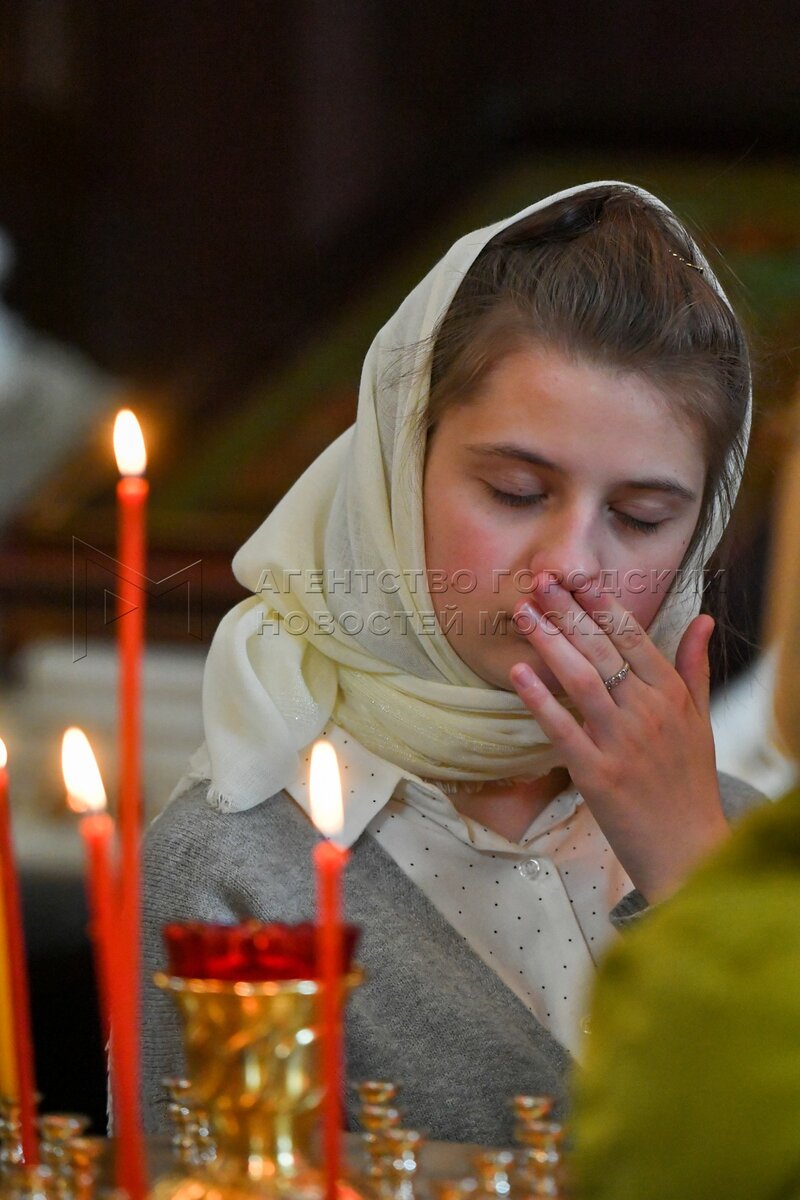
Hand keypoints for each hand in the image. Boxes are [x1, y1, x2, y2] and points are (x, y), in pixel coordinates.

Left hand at [509, 579, 728, 902]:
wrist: (688, 848)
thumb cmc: (690, 783)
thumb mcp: (700, 719)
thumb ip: (695, 666)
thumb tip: (701, 618)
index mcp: (672, 695)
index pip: (632, 636)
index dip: (600, 603)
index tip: (574, 578)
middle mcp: (648, 712)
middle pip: (602, 649)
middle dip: (568, 611)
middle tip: (539, 582)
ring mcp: (622, 743)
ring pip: (581, 679)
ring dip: (549, 641)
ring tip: (523, 613)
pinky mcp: (597, 774)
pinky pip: (562, 729)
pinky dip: (539, 699)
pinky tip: (517, 672)